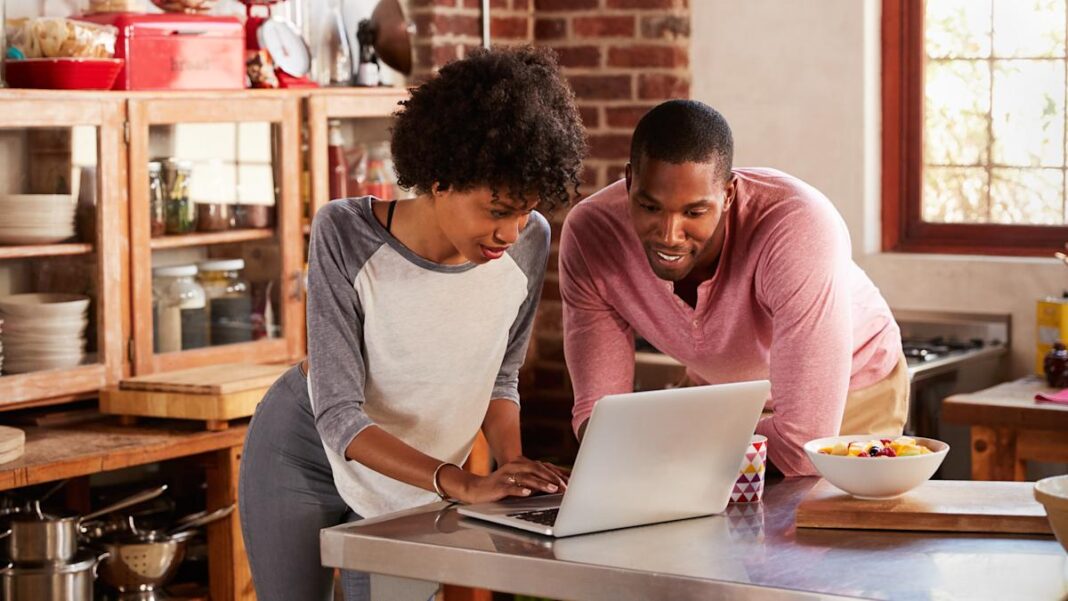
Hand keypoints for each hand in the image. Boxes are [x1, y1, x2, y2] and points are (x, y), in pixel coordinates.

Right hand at [440, 457, 569, 503]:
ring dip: (540, 483)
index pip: (543, 467)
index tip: (571, 481)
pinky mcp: (498, 485)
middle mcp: (515, 466)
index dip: (557, 473)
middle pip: (537, 469)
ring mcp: (506, 475)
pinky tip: (528, 493)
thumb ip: (536, 482)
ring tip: (552, 489)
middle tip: (565, 486)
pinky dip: (520, 490)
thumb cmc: (501, 486)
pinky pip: (510, 487)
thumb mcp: (521, 482)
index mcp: (522, 464)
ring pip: (526, 478)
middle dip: (552, 478)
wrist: (476, 489)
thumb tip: (556, 485)